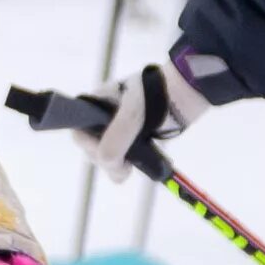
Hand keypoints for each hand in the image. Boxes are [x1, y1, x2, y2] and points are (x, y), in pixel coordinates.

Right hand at [73, 60, 205, 183]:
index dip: (88, 144)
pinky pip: (120, 160)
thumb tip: (105, 161)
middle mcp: (102, 118)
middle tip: (123, 165)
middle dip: (105, 159)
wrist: (184, 96)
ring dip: (115, 166)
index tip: (103, 151)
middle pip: (92, 147)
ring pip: (105, 156)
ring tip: (128, 169)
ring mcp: (117, 130)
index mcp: (96, 105)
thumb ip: (116, 138)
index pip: (79, 130)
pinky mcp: (132, 141)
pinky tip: (134, 168)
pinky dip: (124, 167)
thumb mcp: (133, 115)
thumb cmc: (154, 98)